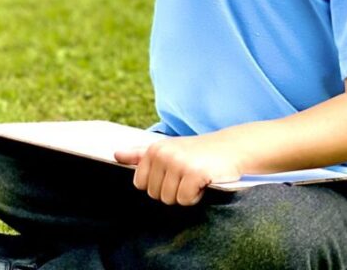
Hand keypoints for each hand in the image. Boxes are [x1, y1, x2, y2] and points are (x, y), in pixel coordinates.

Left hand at [114, 134, 242, 205]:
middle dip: (172, 191)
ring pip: (169, 199)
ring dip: (185, 195)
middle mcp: (163, 154)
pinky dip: (195, 197)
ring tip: (195, 179)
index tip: (172, 175)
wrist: (231, 147)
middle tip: (187, 176)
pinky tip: (204, 182)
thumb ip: (139, 154)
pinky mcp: (194, 174)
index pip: (141, 184)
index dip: (157, 185)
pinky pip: (185, 199)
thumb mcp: (167, 148)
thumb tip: (115, 155)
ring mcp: (178, 163)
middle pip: (155, 194)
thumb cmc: (196, 152)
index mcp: (153, 150)